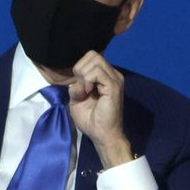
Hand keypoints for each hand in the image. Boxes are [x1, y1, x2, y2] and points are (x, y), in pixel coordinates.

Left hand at [66, 51, 133, 168]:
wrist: (102, 135)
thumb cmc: (91, 119)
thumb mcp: (76, 99)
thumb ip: (75, 86)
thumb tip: (75, 80)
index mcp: (105, 76)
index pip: (90, 57)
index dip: (79, 68)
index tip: (79, 85)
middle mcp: (112, 74)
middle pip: (92, 55)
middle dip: (80, 69)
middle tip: (81, 87)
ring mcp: (115, 79)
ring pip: (95, 60)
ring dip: (84, 75)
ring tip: (85, 91)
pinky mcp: (114, 86)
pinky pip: (97, 72)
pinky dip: (87, 80)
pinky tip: (88, 92)